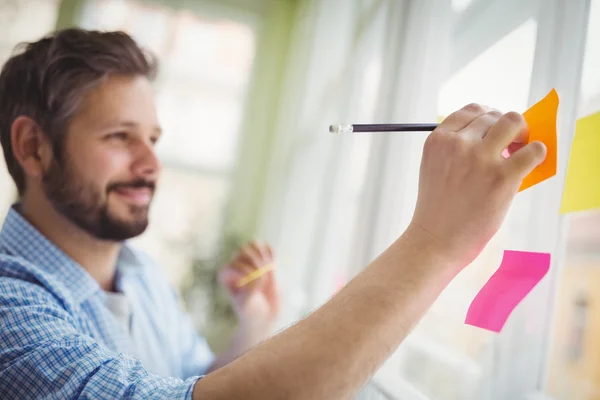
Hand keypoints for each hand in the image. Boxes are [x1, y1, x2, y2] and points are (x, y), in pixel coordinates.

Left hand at [218, 240, 279, 332]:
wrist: (264, 316)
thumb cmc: (251, 313)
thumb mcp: (248, 305)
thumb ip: (251, 290)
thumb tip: (258, 275)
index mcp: (226, 276)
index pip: (231, 264)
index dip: (244, 270)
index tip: (253, 283)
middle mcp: (236, 267)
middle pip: (242, 251)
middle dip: (254, 259)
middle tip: (262, 271)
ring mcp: (250, 263)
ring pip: (253, 246)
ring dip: (263, 253)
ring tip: (268, 266)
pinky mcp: (264, 263)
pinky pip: (266, 248)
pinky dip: (270, 251)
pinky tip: (273, 260)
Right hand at [409, 104, 545, 267]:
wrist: (436, 239)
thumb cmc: (438, 208)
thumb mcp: (435, 167)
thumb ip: (455, 148)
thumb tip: (497, 134)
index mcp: (438, 140)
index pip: (470, 111)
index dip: (488, 116)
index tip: (495, 128)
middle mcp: (458, 144)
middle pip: (493, 116)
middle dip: (504, 128)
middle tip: (510, 145)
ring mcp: (480, 158)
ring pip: (514, 122)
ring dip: (521, 133)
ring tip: (520, 150)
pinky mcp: (503, 177)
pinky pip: (533, 150)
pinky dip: (537, 152)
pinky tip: (530, 163)